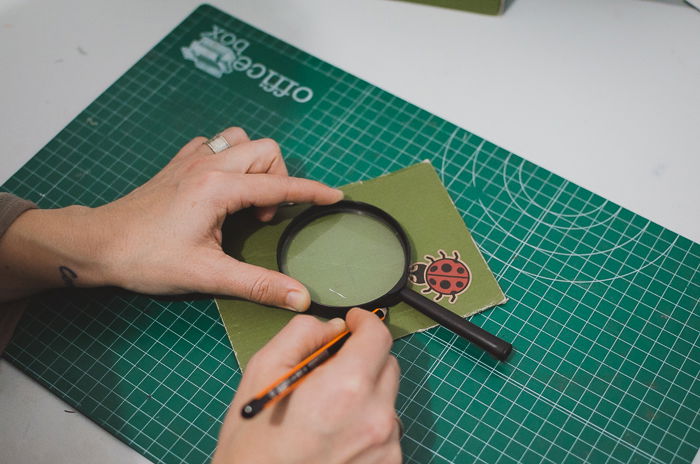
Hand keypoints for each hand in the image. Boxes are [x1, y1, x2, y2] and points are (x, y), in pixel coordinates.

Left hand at [0, 127, 342, 308]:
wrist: (98, 244)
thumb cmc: (149, 259)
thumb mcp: (208, 275)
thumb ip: (259, 284)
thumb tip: (300, 297)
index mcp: (219, 188)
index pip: (279, 185)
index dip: (311, 192)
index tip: (335, 197)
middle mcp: (208, 164)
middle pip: (264, 150)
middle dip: (278, 177)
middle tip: (265, 216)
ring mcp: (191, 159)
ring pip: (240, 139)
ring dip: (254, 164)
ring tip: (248, 198)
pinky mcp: (179, 163)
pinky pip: (216, 145)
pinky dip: (230, 160)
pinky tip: (221, 187)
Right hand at [213, 308, 401, 463]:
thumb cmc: (253, 447)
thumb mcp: (262, 374)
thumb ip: (301, 335)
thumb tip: (331, 327)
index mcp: (346, 388)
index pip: (378, 336)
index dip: (365, 322)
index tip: (354, 323)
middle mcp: (375, 417)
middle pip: (387, 365)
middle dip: (362, 358)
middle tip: (331, 371)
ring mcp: (385, 446)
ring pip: (385, 398)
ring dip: (365, 394)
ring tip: (327, 413)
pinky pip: (384, 430)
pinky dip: (365, 424)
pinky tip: (335, 436)